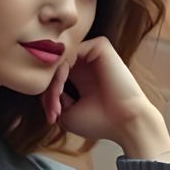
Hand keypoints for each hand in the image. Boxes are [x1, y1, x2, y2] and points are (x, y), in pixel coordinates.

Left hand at [40, 36, 158, 149]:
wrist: (126, 122)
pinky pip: (72, 50)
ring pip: (61, 58)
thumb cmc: (100, 122)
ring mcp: (93, 54)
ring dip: (53, 79)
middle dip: (47, 87)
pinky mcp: (101, 46)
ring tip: (56, 100)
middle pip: (55, 65)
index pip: (54, 76)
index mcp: (81, 78)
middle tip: (52, 109)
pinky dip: (63, 67)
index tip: (51, 116)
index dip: (47, 94)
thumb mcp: (67, 115)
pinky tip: (62, 83)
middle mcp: (87, 64)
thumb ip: (53, 98)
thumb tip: (43, 85)